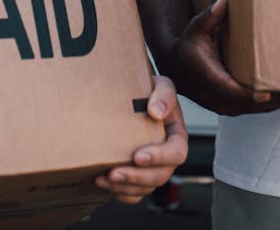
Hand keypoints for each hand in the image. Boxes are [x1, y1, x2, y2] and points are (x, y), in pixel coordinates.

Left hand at [94, 76, 188, 202]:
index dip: (159, 157)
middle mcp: (167, 157)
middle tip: (114, 173)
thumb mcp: (161, 85)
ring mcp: (153, 169)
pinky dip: (119, 192)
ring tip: (103, 179)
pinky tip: (102, 183)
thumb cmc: (149, 91)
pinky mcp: (138, 176)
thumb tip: (156, 111)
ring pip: (145, 188)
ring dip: (124, 187)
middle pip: (160, 176)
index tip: (138, 156)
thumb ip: (164, 94)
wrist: (133, 97)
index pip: (176, 152)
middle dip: (137, 177)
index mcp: (177, 137)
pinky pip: (133, 193)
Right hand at [169, 0, 279, 115]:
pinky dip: (279, 102)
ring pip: (261, 108)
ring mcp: (230, 106)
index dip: (253, 94)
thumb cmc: (189, 46)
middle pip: (255, 104)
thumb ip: (208, 17)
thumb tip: (222, 2)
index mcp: (211, 81)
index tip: (271, 92)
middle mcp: (221, 99)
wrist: (179, 68)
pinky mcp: (237, 106)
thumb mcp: (195, 29)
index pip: (234, 92)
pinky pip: (261, 107)